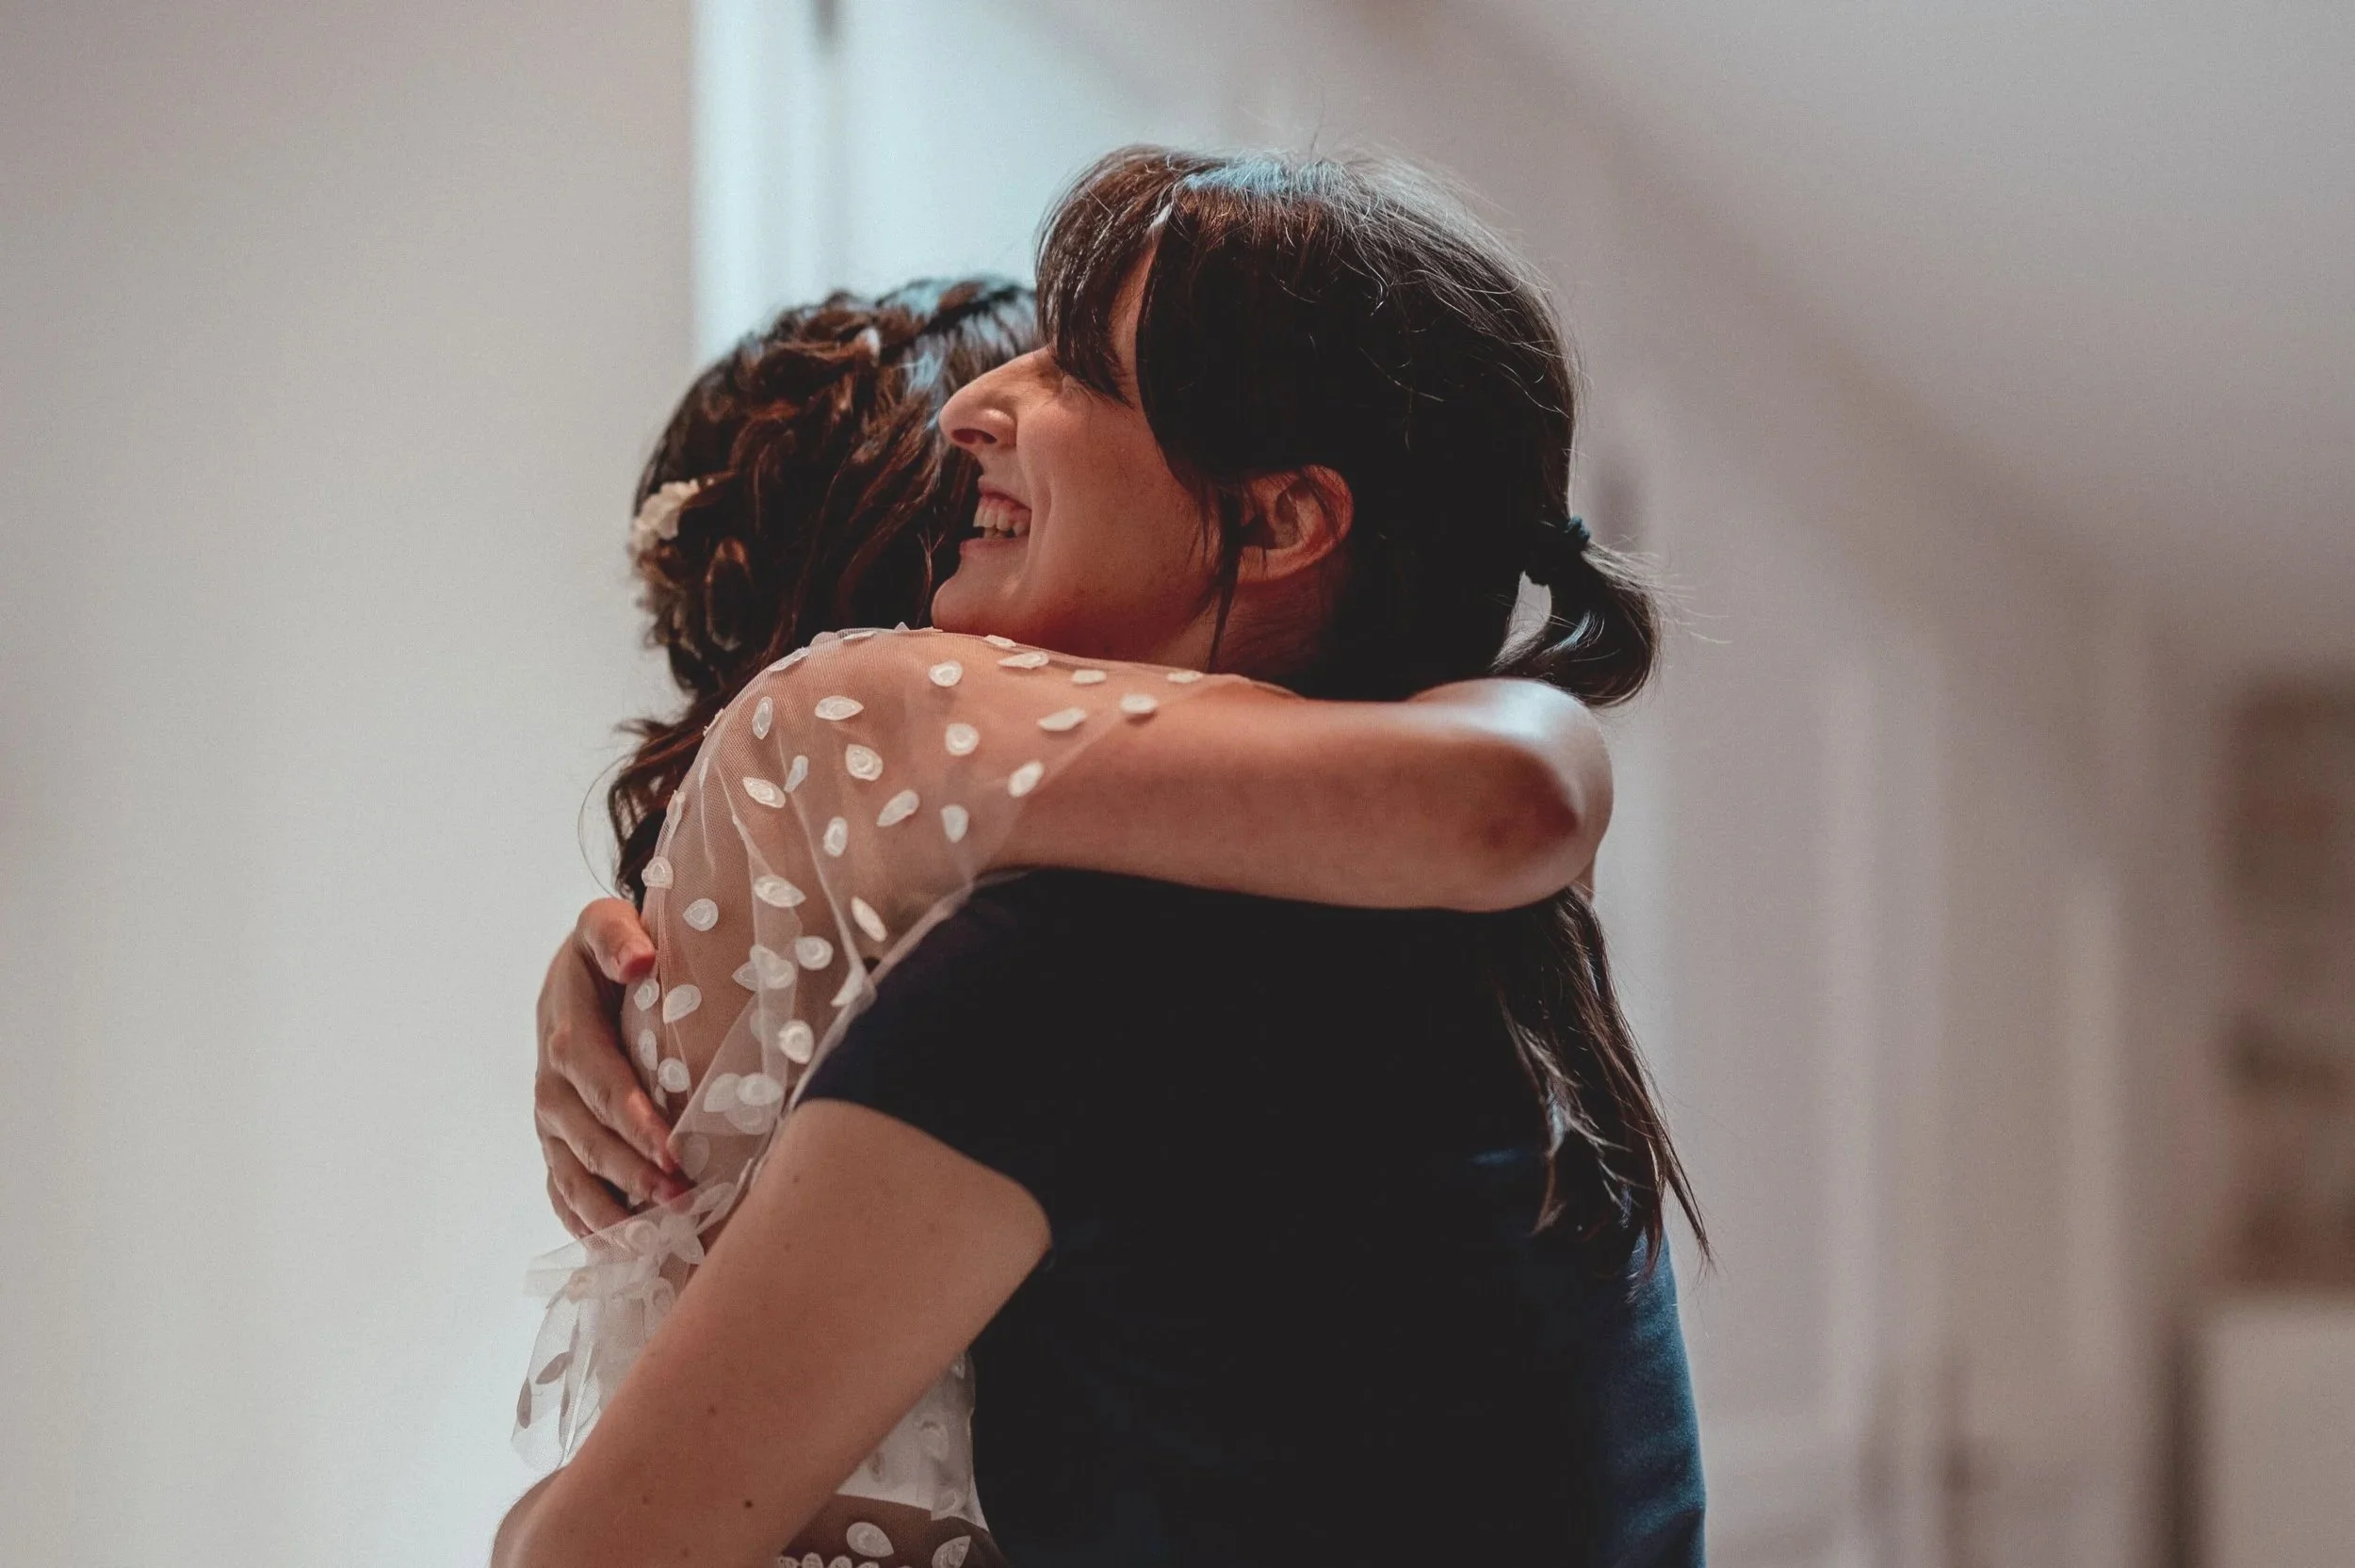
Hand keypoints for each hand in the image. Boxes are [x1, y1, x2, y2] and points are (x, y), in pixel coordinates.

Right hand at [535, 898, 686, 1235]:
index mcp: (565, 1029)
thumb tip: (641, 958)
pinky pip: (562, 1192)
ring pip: (572, 1175)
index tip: (673, 1151)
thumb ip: (617, 935)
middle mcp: (550, 1083)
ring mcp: (549, 1119)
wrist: (580, 970)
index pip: (598, 1081)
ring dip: (612, 1211)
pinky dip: (587, 1224)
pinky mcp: (555, 1142)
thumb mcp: (604, 924)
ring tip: (656, 1239)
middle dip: (632, 1174)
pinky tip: (619, 1253)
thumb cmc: (609, 947)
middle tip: (681, 1203)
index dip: (631, 1119)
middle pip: (586, 1138)